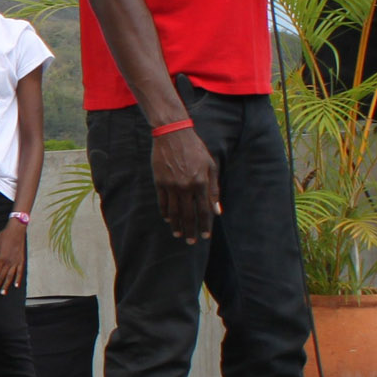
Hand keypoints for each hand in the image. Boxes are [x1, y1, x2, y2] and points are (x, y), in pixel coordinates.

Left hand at [0, 220, 29, 295]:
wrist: (17, 230)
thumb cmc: (4, 237)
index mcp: (1, 259)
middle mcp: (9, 262)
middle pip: (2, 277)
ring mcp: (16, 262)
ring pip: (10, 277)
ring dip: (6, 285)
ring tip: (3, 293)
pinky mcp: (21, 260)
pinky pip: (20, 272)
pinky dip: (18, 279)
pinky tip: (16, 286)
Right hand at [150, 119, 219, 241]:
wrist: (172, 134)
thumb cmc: (195, 149)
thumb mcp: (210, 165)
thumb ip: (214, 189)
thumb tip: (217, 210)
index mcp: (201, 182)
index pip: (204, 210)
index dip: (205, 225)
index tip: (205, 236)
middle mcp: (186, 186)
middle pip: (188, 215)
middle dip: (191, 230)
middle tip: (192, 242)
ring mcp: (171, 185)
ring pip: (174, 212)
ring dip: (177, 226)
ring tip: (179, 235)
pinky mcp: (159, 182)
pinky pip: (162, 202)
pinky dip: (165, 213)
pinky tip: (168, 220)